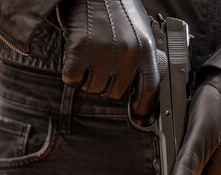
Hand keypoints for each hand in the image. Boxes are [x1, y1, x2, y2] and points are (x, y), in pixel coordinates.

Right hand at [58, 0, 158, 124]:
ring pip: (93, 89)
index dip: (144, 108)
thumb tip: (137, 90)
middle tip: (104, 65)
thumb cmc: (117, 8)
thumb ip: (141, 60)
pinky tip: (76, 56)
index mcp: (146, 50)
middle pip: (116, 94)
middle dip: (109, 84)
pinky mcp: (79, 50)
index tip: (140, 117)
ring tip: (91, 55)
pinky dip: (71, 73)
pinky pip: (72, 80)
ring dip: (89, 78)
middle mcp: (127, 54)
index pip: (149, 91)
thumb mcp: (140, 32)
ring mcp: (103, 53)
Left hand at [169, 70, 220, 174]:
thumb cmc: (217, 104)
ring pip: (191, 163)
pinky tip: (175, 134)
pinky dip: (180, 145)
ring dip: (175, 156)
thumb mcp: (201, 132)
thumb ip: (190, 160)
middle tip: (162, 155)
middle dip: (175, 169)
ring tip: (167, 141)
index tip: (165, 174)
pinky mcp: (211, 139)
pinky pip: (192, 150)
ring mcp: (217, 150)